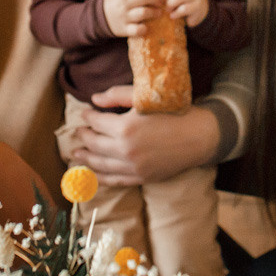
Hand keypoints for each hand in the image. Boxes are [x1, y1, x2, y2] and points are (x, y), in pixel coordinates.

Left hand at [63, 89, 220, 185]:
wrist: (200, 136)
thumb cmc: (174, 112)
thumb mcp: (145, 96)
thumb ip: (116, 95)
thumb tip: (94, 99)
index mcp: (125, 127)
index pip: (96, 122)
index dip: (88, 117)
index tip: (84, 113)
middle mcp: (125, 150)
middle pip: (94, 145)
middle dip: (83, 138)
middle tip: (77, 133)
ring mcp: (133, 167)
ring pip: (100, 165)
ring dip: (86, 159)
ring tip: (76, 156)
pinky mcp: (141, 178)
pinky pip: (115, 180)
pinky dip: (101, 178)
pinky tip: (93, 175)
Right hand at [102, 0, 161, 37]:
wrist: (98, 18)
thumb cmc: (115, 3)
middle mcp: (123, 5)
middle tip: (160, 2)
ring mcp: (124, 17)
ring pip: (143, 12)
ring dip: (154, 12)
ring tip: (158, 12)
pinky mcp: (124, 29)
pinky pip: (137, 30)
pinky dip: (144, 28)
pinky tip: (146, 27)